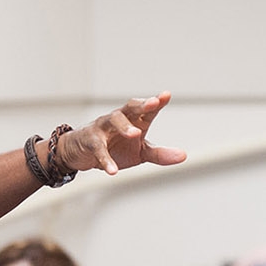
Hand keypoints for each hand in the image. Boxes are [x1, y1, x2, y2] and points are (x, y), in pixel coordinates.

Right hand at [56, 92, 185, 174]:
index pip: (147, 109)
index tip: (166, 95)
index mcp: (134, 120)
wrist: (82, 153)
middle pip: (130, 107)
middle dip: (141, 104)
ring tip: (136, 134)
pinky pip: (99, 148)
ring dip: (125, 126)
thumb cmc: (115, 147)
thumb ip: (160, 154)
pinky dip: (106, 159)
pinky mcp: (90, 141)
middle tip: (153, 103)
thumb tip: (183, 156)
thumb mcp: (140, 153)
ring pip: (114, 120)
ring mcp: (103, 127)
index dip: (156, 102)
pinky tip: (113, 171)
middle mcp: (119, 119)